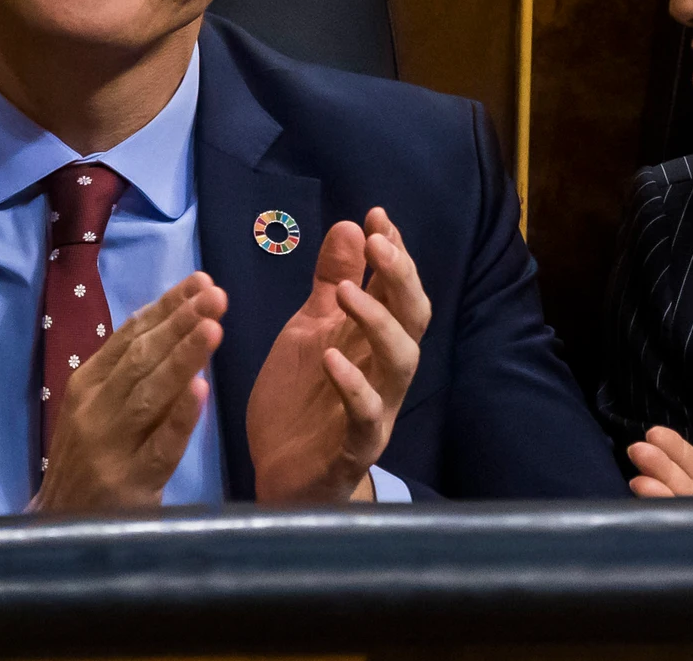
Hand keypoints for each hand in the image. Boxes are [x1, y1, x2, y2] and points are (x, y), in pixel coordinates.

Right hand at [31, 273, 226, 510]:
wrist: (56, 530)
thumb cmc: (88, 461)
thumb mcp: (98, 409)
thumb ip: (130, 371)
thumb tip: (175, 319)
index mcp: (87, 384)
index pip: (130, 336)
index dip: (166, 306)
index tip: (201, 280)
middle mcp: (93, 409)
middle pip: (141, 359)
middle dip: (180, 323)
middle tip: (215, 295)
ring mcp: (109, 447)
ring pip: (150, 394)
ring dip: (183, 358)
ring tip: (214, 327)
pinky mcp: (129, 484)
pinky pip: (159, 446)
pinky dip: (180, 418)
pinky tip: (201, 391)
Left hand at [246, 207, 430, 502]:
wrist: (279, 478)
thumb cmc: (301, 401)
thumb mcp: (308, 331)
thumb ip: (329, 283)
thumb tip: (351, 227)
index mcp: (372, 341)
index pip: (397, 289)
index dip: (394, 252)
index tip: (377, 215)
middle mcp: (384, 372)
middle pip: (413, 317)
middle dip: (401, 277)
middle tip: (379, 242)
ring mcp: (376, 409)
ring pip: (401, 361)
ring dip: (379, 322)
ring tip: (348, 293)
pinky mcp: (355, 447)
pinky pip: (367, 417)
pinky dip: (354, 386)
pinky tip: (332, 359)